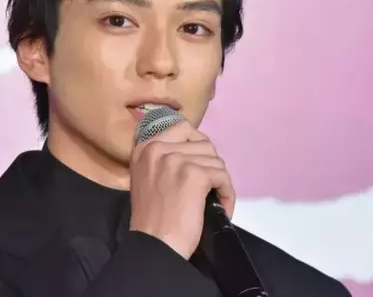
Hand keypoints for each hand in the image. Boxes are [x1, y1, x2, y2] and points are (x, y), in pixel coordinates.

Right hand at [129, 119, 234, 259]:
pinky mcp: (194, 174)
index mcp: (145, 147)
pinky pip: (223, 176)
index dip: (197, 145)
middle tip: (208, 187)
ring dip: (219, 181)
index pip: (182, 128)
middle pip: (203, 144)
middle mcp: (158, 148)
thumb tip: (194, 149)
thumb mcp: (147, 176)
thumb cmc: (152, 217)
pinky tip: (222, 207)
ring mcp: (176, 160)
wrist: (154, 244)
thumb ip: (163, 158)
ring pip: (216, 160)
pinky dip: (227, 193)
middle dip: (210, 166)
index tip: (200, 164)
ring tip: (214, 200)